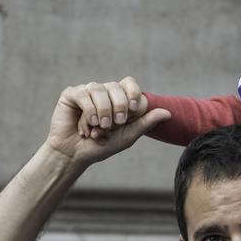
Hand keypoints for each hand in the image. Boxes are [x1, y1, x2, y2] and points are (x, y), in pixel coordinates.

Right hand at [45, 78, 170, 167]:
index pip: (131, 86)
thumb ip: (145, 123)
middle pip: (116, 86)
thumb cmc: (100, 147)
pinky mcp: (71, 95)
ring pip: (99, 89)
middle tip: (114, 125)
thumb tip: (168, 113)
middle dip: (118, 106)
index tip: (131, 113)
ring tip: (99, 129)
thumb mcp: (127, 136)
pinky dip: (88, 111)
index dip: (132, 98)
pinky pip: (83, 94)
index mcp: (118, 99)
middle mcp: (104, 92)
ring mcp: (87, 92)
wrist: (75, 155)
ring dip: (102, 112)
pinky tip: (87, 126)